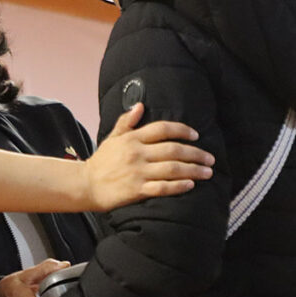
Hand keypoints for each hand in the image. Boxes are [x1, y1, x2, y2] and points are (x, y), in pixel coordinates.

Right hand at [86, 103, 213, 210]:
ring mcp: (137, 172)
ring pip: (172, 169)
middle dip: (196, 154)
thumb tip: (139, 106)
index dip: (182, 130)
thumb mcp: (112, 138)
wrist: (85, 185)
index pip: (163, 129)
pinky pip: (163, 187)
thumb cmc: (101, 162)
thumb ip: (126, 122)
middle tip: (210, 158)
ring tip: (207, 172)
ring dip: (193, 170)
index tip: (196, 135)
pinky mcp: (136, 190)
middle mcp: (137, 154)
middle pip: (174, 150)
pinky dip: (179, 186)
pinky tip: (191, 185)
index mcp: (132, 139)